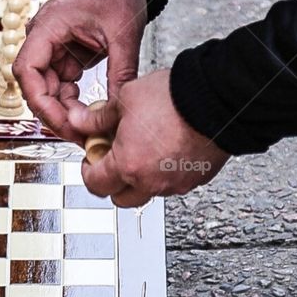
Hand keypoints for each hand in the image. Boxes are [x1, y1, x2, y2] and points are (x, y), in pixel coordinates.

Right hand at [13, 0, 147, 143]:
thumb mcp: (124, 35)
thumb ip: (120, 74)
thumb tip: (117, 110)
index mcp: (48, 27)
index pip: (28, 71)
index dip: (41, 102)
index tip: (64, 123)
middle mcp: (43, 38)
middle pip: (36, 85)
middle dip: (55, 113)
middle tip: (80, 135)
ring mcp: (51, 46)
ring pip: (47, 88)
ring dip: (65, 109)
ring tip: (89, 128)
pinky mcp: (63, 53)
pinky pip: (60, 83)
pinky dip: (72, 100)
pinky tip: (90, 113)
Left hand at [68, 69, 229, 205]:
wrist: (217, 99)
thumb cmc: (174, 98)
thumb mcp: (125, 100)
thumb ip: (97, 118)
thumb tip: (79, 121)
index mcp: (128, 166)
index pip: (96, 184)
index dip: (88, 171)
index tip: (90, 159)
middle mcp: (151, 182)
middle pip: (121, 198)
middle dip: (112, 182)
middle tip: (112, 160)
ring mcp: (176, 184)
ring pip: (148, 192)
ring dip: (140, 179)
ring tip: (142, 151)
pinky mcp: (197, 179)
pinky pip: (173, 184)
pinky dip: (165, 173)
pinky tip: (166, 151)